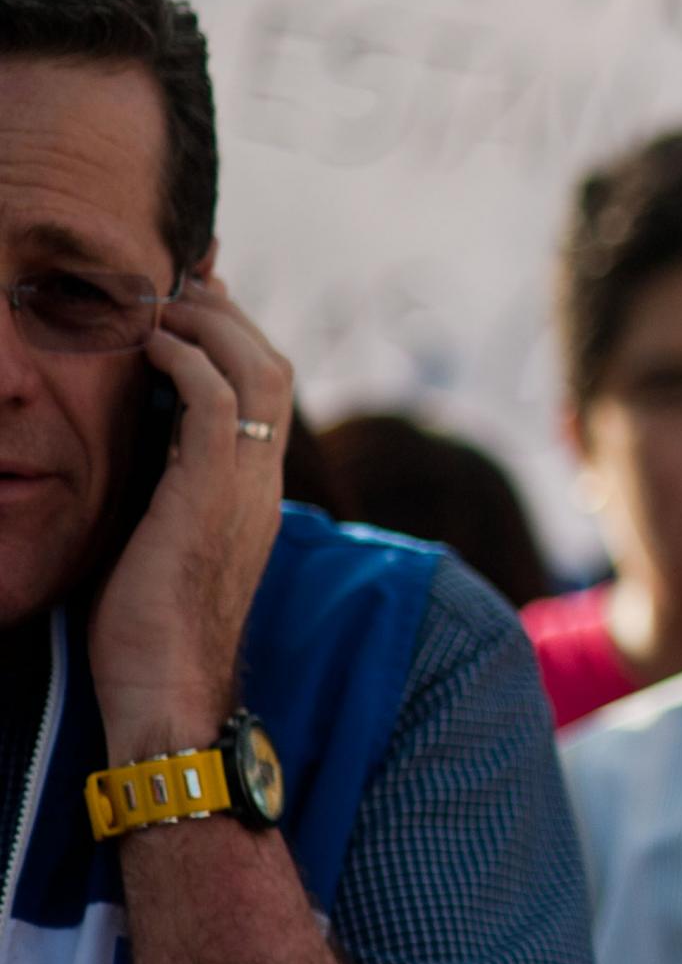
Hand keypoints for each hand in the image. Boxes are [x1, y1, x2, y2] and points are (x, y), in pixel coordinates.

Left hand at [90, 271, 291, 762]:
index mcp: (254, 491)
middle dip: (228, 311)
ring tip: (168, 294)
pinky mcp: (215, 494)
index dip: (234, 335)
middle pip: (270, 365)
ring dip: (213, 323)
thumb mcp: (160, 543)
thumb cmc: (150, 633)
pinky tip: (153, 341)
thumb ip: (163, 492)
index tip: (196, 293)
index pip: (262, 390)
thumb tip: (130, 455)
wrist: (169, 691)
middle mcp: (263, 480)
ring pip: (257, 370)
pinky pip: (218, 403)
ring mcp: (247, 486)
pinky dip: (191, 360)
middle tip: (184, 272)